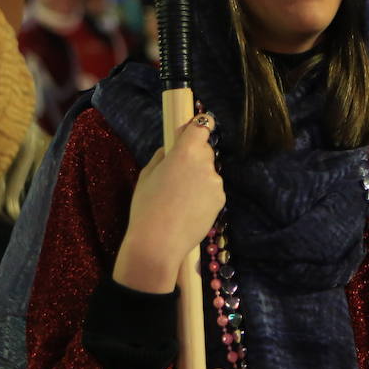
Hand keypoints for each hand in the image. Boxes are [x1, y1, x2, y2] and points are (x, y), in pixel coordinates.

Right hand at [113, 114, 223, 292]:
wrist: (159, 242)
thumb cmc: (146, 207)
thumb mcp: (147, 175)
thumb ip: (163, 156)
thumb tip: (172, 147)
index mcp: (185, 152)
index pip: (202, 126)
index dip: (199, 125)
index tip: (194, 129)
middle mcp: (205, 163)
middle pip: (205, 150)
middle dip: (194, 156)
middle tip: (176, 174)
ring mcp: (216, 183)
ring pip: (208, 172)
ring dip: (198, 178)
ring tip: (179, 198)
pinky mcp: (221, 200)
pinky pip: (212, 190)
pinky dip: (203, 195)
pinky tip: (188, 209)